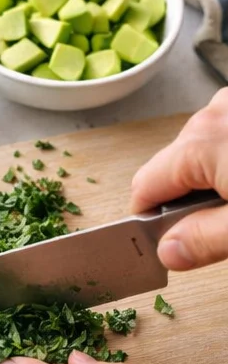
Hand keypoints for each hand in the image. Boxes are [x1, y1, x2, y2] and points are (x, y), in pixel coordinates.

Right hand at [132, 87, 227, 269]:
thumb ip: (204, 240)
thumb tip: (167, 252)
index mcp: (201, 141)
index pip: (143, 189)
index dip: (152, 223)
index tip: (174, 243)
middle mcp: (213, 112)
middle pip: (173, 170)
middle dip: (190, 199)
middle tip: (226, 223)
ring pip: (202, 152)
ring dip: (216, 178)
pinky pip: (226, 136)